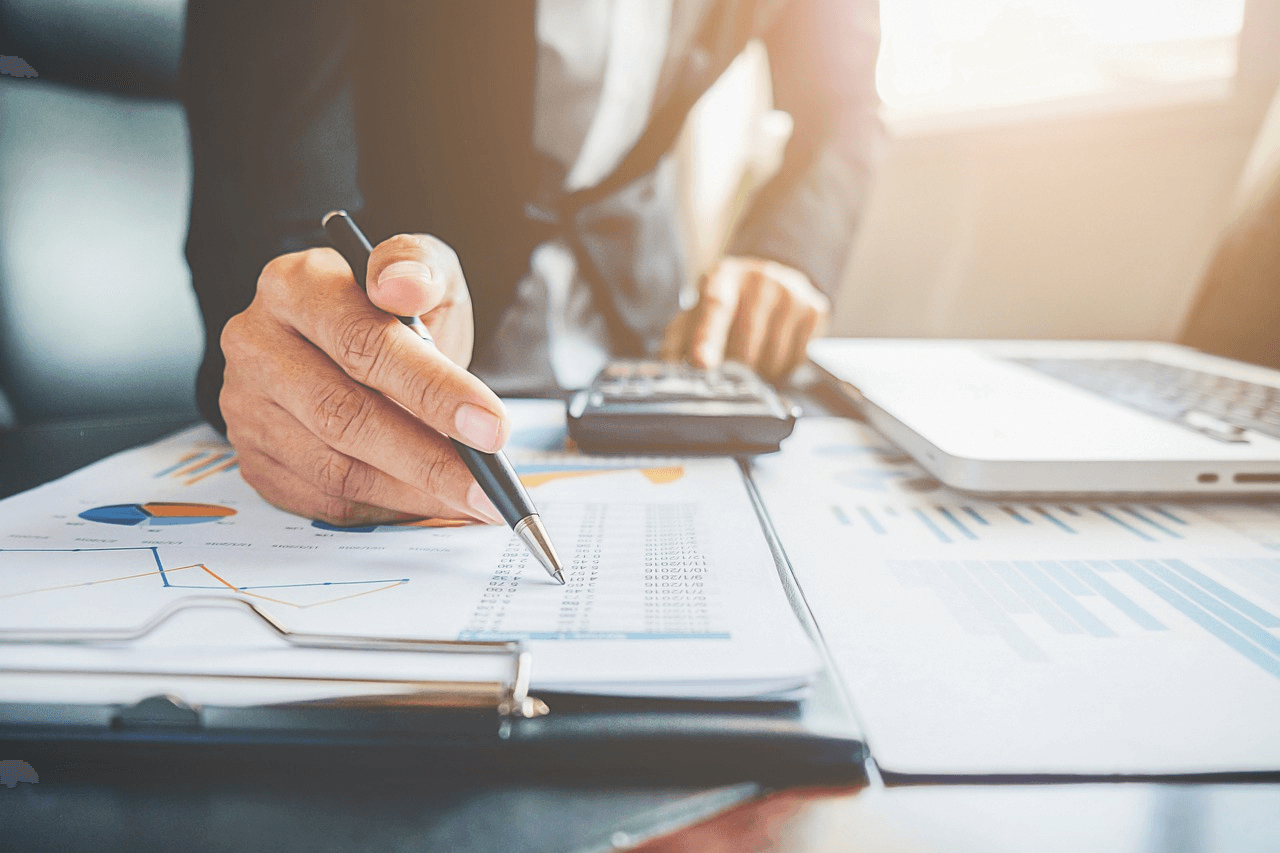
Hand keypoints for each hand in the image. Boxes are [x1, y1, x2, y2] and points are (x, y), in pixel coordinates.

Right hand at [219, 234, 508, 526]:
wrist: (352, 349)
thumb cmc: (393, 312)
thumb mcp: (423, 273)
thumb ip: (420, 268)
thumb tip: (402, 284)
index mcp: (295, 284)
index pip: (363, 341)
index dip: (433, 389)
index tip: (491, 427)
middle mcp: (256, 343)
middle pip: (344, 414)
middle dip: (429, 457)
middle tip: (487, 483)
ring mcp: (246, 406)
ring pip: (334, 467)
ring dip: (412, 492)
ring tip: (470, 498)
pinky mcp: (254, 457)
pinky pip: (322, 500)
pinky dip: (384, 508)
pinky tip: (427, 503)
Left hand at [660, 256, 829, 381]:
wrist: (772, 275)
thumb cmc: (729, 301)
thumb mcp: (698, 311)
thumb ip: (679, 340)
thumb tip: (667, 370)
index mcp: (723, 277)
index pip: (714, 308)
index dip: (707, 339)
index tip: (701, 363)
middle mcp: (760, 279)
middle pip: (746, 344)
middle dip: (734, 368)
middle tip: (730, 366)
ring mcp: (791, 292)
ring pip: (774, 358)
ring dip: (760, 372)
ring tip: (754, 355)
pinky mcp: (815, 308)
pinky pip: (797, 359)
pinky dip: (783, 368)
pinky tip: (776, 350)